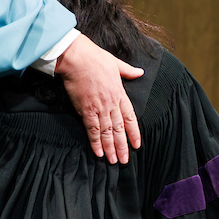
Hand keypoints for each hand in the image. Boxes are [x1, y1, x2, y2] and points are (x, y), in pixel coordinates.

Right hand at [54, 34, 143, 163]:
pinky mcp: (86, 109)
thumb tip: (140, 72)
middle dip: (122, 146)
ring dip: (110, 148)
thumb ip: (128, 71)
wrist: (77, 57)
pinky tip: (98, 153)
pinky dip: (95, 142)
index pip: (130, 117)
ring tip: (113, 161)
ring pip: (107, 132)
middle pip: (119, 129)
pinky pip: (92, 129)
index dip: (134, 133)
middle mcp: (111, 103)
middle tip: (124, 160)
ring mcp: (99, 107)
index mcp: (120, 93)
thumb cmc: (95, 58)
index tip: (136, 145)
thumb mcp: (116, 63)